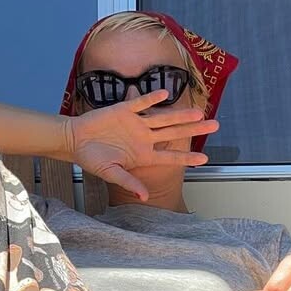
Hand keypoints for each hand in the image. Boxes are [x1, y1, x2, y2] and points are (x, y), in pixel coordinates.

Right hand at [68, 91, 218, 199]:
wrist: (75, 140)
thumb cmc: (92, 159)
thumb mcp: (111, 173)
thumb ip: (128, 182)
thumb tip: (144, 196)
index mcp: (143, 155)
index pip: (169, 157)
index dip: (186, 157)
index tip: (204, 159)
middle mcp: (144, 138)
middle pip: (174, 133)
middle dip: (194, 130)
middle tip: (215, 125)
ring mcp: (136, 124)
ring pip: (163, 118)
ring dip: (180, 115)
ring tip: (198, 112)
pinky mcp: (124, 110)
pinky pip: (140, 103)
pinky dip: (151, 99)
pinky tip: (165, 94)